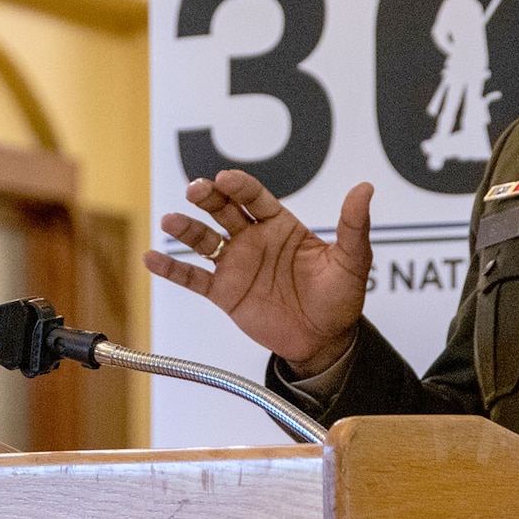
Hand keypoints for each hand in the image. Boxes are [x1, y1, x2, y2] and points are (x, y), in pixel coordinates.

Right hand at [143, 169, 372, 376]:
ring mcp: (237, 265)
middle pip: (225, 210)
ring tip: (172, 220)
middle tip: (196, 189)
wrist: (326, 340)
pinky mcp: (225, 293)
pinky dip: (172, 268)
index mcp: (282, 227)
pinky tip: (152, 258)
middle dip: (209, 197)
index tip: (227, 178)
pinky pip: (194, 278)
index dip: (241, 186)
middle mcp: (255, 240)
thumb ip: (354, 226)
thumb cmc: (341, 297)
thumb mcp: (352, 261)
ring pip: (205, 240)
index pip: (256, 197)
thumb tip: (366, 188)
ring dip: (187, 228)